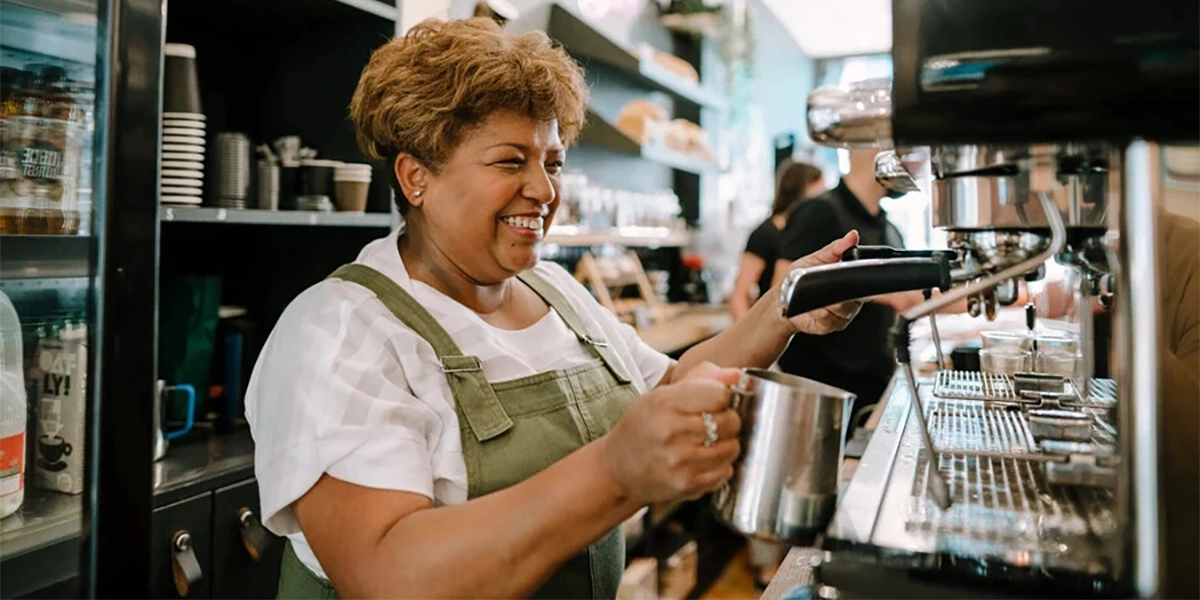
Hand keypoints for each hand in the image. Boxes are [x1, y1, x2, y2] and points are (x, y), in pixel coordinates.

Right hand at [601, 363, 742, 505]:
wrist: (617, 469)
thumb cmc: (643, 427)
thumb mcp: (662, 394)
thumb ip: (702, 378)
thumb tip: (737, 376)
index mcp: (664, 401)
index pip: (720, 394)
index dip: (722, 397)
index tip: (713, 402)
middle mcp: (671, 430)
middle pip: (730, 421)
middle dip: (727, 421)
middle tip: (712, 425)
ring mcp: (679, 460)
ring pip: (732, 447)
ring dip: (726, 445)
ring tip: (707, 444)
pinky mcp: (686, 484)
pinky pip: (725, 471)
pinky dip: (720, 466)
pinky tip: (703, 461)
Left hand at [784, 231, 864, 334]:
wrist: (783, 299)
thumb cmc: (800, 277)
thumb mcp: (817, 258)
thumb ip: (836, 248)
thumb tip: (853, 235)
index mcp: (851, 280)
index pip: (865, 279)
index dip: (863, 277)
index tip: (853, 273)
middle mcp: (852, 298)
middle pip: (858, 297)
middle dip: (846, 291)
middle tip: (831, 283)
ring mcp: (844, 313)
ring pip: (845, 309)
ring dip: (831, 303)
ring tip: (818, 295)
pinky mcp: (833, 325)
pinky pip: (832, 319)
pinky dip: (823, 313)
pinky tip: (814, 308)